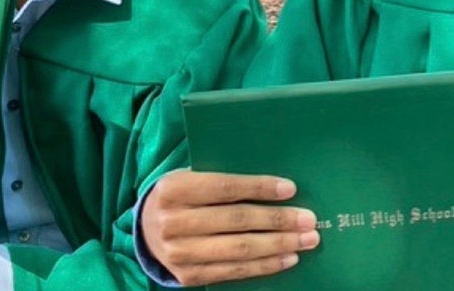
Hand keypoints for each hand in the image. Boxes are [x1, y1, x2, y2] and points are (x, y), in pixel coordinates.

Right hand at [140, 169, 319, 286]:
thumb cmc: (181, 197)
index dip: (259, 188)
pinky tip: (287, 258)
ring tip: (306, 239)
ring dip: (279, 245)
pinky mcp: (189, 276)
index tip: (291, 189)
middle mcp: (174, 222)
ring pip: (239, 249)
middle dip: (278, 220)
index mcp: (175, 189)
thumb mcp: (191, 178)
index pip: (225, 188)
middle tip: (309, 219)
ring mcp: (181, 253)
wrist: (145, 230)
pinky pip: (234, 271)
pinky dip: (265, 265)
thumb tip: (276, 185)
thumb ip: (223, 179)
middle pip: (237, 220)